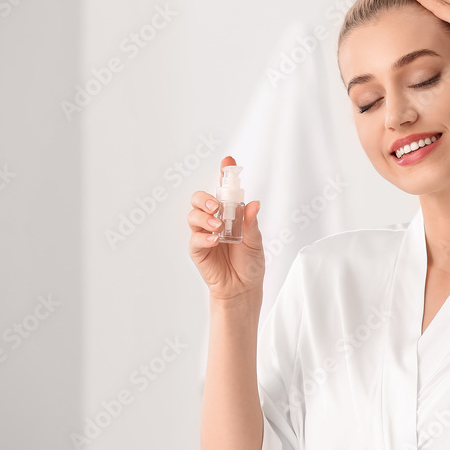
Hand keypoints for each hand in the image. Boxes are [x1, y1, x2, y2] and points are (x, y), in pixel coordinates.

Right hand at [187, 156, 264, 299]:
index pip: (224, 191)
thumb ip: (251, 223)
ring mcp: (203, 234)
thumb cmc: (250, 262)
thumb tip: (254, 204)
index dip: (224, 174)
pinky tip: (213, 240)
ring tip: (218, 227)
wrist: (244, 287)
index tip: (227, 162)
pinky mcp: (197, 250)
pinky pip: (194, 239)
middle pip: (199, 199)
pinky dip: (203, 237)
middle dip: (204, 198)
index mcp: (229, 214)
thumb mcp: (256, 241)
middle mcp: (214, 220)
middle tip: (216, 206)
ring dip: (203, 217)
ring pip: (193, 215)